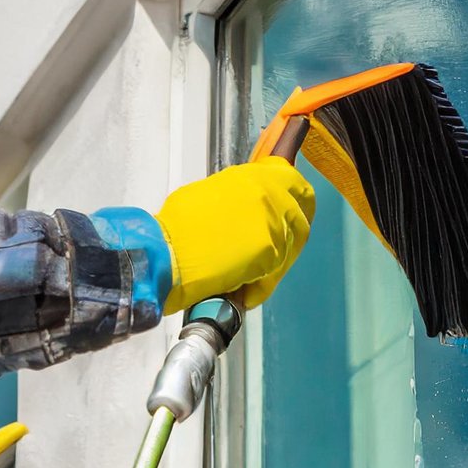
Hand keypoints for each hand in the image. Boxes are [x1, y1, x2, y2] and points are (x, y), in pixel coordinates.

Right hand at [154, 157, 315, 313]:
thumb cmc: (176, 228)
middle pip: (300, 214)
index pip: (290, 179)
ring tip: (246, 278)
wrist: (167, 251)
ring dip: (272, 265)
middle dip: (294, 234)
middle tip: (282, 251)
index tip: (298, 208)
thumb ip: (236, 200)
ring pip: (288, 247)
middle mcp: (267, 193)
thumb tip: (244, 214)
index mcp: (250, 176)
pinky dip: (260, 286)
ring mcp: (271, 222)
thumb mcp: (208, 196)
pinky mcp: (270, 251)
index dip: (297, 197)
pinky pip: (273, 273)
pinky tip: (242, 291)